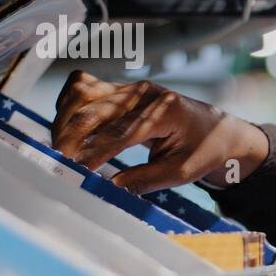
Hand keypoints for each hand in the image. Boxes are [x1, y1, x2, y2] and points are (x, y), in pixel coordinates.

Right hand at [50, 71, 269, 193]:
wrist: (217, 129)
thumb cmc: (202, 150)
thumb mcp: (181, 173)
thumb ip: (145, 180)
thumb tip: (107, 188)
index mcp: (164, 112)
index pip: (119, 133)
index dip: (93, 153)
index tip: (73, 171)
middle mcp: (143, 93)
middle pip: (94, 110)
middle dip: (70, 138)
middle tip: (58, 164)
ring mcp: (130, 88)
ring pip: (83, 93)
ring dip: (64, 120)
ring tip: (60, 150)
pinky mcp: (120, 89)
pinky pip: (83, 88)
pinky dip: (68, 105)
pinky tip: (67, 128)